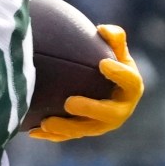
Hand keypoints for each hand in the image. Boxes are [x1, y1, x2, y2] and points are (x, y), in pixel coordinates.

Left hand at [29, 24, 142, 140]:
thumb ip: (114, 38)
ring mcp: (102, 124)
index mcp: (131, 88)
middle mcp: (120, 110)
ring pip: (84, 129)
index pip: (130, 82)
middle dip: (89, 109)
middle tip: (69, 102)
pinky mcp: (84, 131)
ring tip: (46, 122)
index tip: (102, 63)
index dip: (118, 74)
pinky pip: (68, 136)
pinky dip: (51, 136)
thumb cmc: (109, 64)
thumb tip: (102, 29)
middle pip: (108, 114)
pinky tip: (33, 131)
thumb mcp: (116, 51)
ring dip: (65, 127)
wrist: (102, 88)